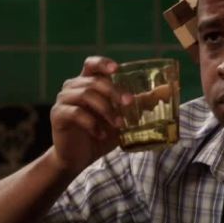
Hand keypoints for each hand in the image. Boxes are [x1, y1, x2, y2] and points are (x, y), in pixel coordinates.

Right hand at [49, 56, 128, 174]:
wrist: (76, 158)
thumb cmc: (100, 135)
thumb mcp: (122, 119)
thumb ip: (138, 104)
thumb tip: (165, 91)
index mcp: (86, 84)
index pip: (92, 64)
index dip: (103, 63)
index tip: (116, 69)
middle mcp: (72, 88)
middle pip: (93, 81)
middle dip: (113, 91)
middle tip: (128, 103)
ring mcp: (63, 100)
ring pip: (85, 95)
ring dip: (105, 109)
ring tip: (118, 125)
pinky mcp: (58, 115)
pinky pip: (76, 113)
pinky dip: (92, 124)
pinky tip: (101, 135)